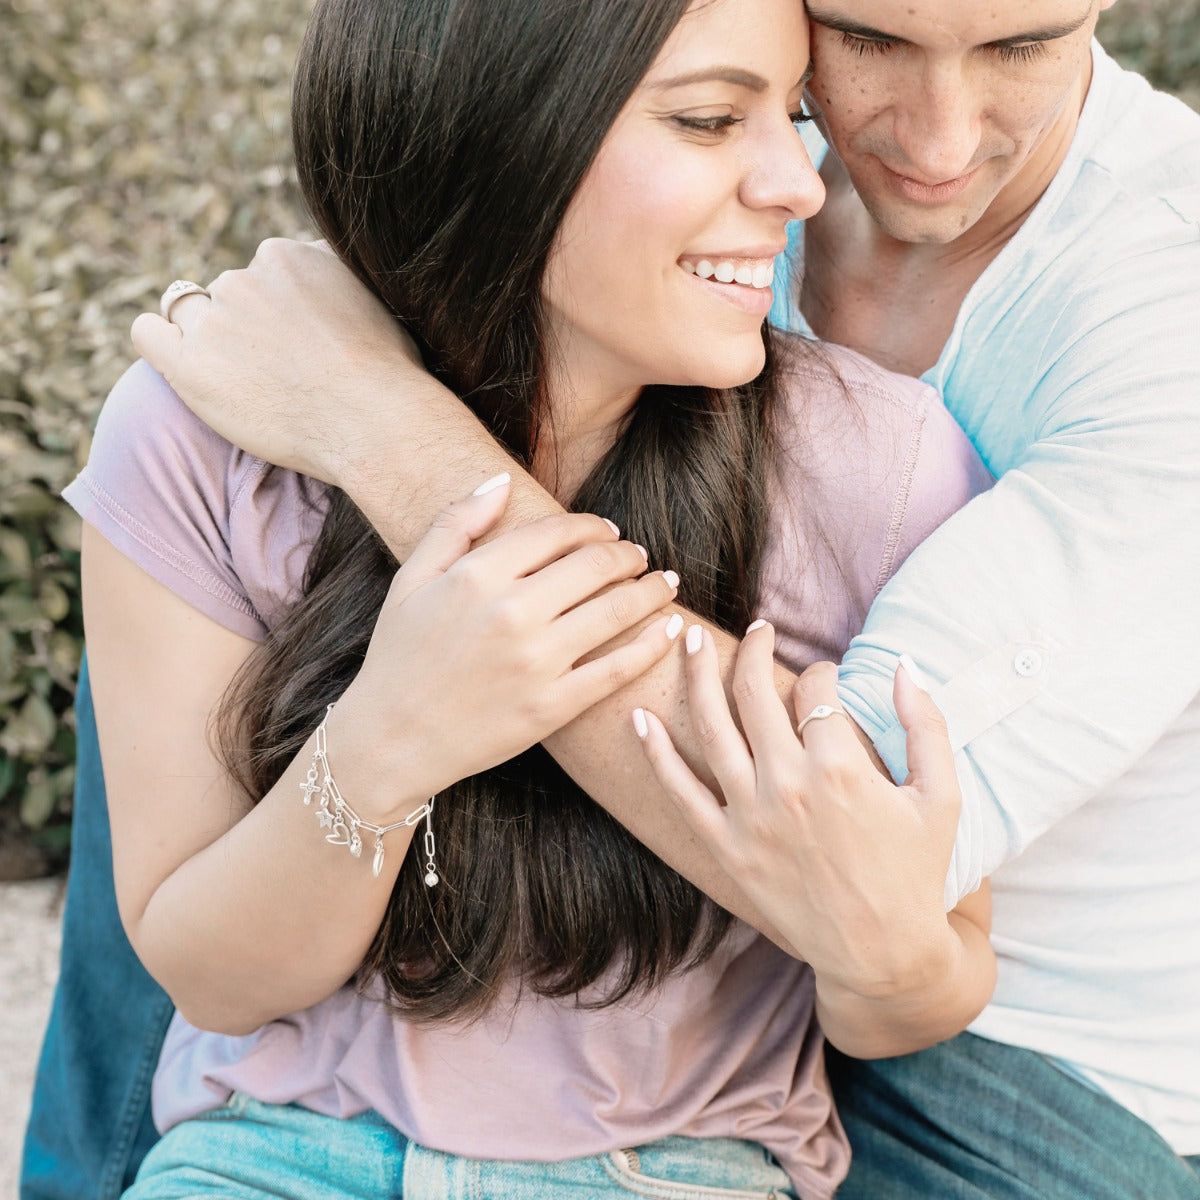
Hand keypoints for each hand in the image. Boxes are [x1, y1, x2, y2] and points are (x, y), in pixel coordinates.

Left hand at [132, 239, 425, 482]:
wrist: (376, 424)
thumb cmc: (391, 374)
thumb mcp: (375, 297)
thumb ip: (335, 277)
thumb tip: (320, 272)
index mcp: (287, 256)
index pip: (268, 272)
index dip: (282, 309)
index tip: (300, 343)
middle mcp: (245, 278)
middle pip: (230, 293)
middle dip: (247, 325)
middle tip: (280, 372)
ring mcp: (216, 322)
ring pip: (192, 314)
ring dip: (210, 339)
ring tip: (246, 381)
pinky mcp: (191, 367)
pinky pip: (148, 334)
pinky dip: (158, 341)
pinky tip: (178, 360)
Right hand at [338, 476, 684, 807]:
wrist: (390, 742)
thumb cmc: (398, 658)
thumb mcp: (410, 580)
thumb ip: (454, 524)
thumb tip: (500, 480)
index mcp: (477, 576)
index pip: (557, 533)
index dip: (593, 526)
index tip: (608, 531)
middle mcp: (511, 612)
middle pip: (596, 565)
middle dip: (627, 554)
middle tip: (639, 556)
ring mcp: (536, 661)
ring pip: (617, 610)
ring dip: (652, 590)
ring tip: (666, 583)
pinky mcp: (554, 706)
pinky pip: (619, 667)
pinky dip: (653, 644)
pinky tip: (671, 629)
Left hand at [634, 622, 960, 994]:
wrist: (881, 954)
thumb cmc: (915, 873)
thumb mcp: (943, 796)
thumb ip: (927, 725)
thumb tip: (905, 664)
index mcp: (840, 766)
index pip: (817, 689)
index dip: (823, 672)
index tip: (827, 677)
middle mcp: (787, 783)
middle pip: (754, 692)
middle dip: (752, 649)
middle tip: (754, 629)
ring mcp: (749, 815)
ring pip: (711, 726)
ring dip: (695, 674)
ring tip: (686, 639)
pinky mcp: (725, 846)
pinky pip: (680, 792)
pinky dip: (656, 753)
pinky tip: (639, 717)